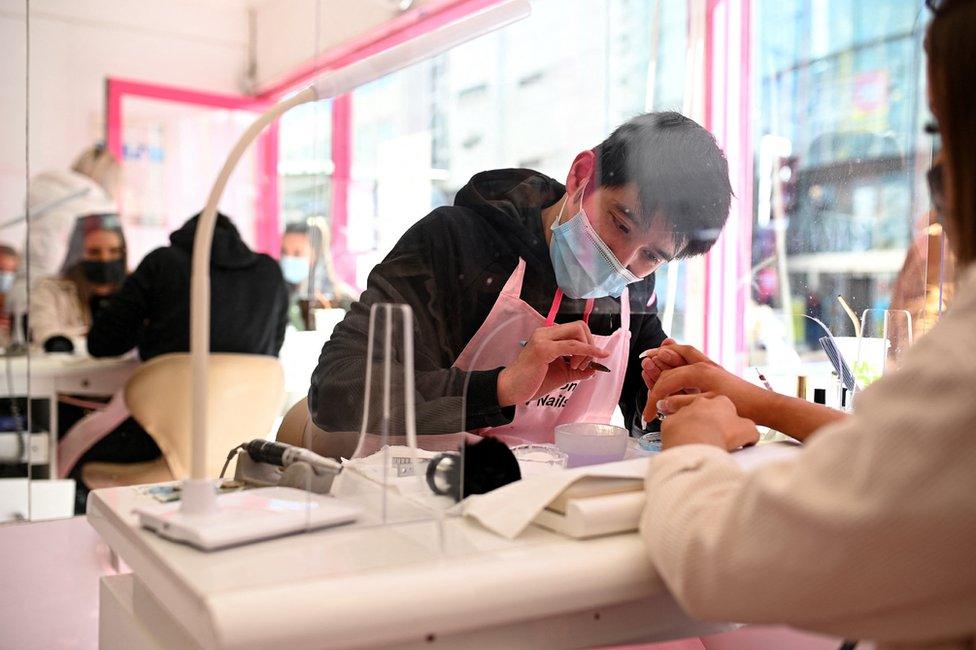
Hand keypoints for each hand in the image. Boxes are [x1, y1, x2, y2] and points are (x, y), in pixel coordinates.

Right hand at [497, 321, 608, 405]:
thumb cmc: (532, 382)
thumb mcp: (560, 374)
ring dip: (587, 351)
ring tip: (577, 368)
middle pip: (579, 326)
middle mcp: (545, 333)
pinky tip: (593, 360)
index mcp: (548, 336)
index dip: (588, 343)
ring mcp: (543, 339)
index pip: (575, 329)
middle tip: (585, 364)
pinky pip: (573, 346)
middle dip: (590, 344)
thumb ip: (577, 371)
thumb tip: (594, 370)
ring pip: (578, 332)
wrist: (511, 389)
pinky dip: (587, 351)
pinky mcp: (543, 349)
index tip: (589, 362)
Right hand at [642, 344, 766, 424]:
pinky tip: (672, 359)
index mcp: (698, 371)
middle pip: (672, 361)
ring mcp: (708, 366)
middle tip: (643, 362)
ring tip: (653, 354)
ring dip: (667, 355)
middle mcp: (702, 364)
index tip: (648, 414)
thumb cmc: (740, 405)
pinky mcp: (712, 372)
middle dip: (656, 364)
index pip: (667, 381)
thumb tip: (661, 404)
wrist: (763, 405)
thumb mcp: (706, 405)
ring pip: (682, 354)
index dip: (654, 397)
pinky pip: (691, 359)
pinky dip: (679, 358)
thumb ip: (681, 403)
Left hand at [658, 392, 758, 450]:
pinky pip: (675, 427)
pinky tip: (684, 444)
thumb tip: (751, 436)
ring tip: (697, 441)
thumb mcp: (748, 431)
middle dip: (709, 420)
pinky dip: (678, 434)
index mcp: (721, 400)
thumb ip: (750, 430)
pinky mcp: (670, 421)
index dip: (728, 419)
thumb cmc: (723, 434)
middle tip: (713, 435)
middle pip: (705, 410)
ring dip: (692, 426)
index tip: (729, 430)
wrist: (698, 440)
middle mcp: (701, 402)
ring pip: (688, 417)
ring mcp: (684, 410)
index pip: (725, 406)